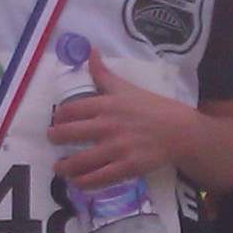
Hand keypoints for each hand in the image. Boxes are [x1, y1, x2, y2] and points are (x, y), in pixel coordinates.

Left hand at [50, 53, 183, 188]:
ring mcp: (116, 148)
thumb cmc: (152, 107)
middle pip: (69, 134)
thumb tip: (90, 51)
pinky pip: (98, 177)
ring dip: (64, 166)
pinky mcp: (126, 167)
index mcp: (106, 105)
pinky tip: (76, 181)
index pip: (70, 110)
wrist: (179, 131)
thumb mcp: (126, 87)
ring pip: (79, 160)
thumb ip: (104, 74)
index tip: (56, 121)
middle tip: (52, 141)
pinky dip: (83, 181)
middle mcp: (107, 125)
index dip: (58, 117)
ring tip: (58, 167)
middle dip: (55, 138)